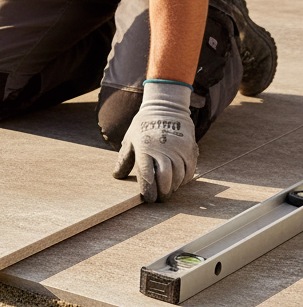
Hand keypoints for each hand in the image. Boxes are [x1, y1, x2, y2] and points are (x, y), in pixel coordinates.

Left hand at [113, 80, 198, 202]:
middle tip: (161, 199)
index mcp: (144, 149)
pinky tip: (179, 181)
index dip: (149, 191)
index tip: (149, 199)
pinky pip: (190, 168)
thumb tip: (117, 176)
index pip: (147, 176)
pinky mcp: (190, 147)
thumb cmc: (143, 126)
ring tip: (169, 190)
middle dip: (163, 192)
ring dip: (174, 186)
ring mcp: (178, 148)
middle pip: (166, 178)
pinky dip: (185, 178)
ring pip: (179, 175)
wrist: (165, 107)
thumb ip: (124, 160)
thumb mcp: (129, 140)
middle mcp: (162, 150)